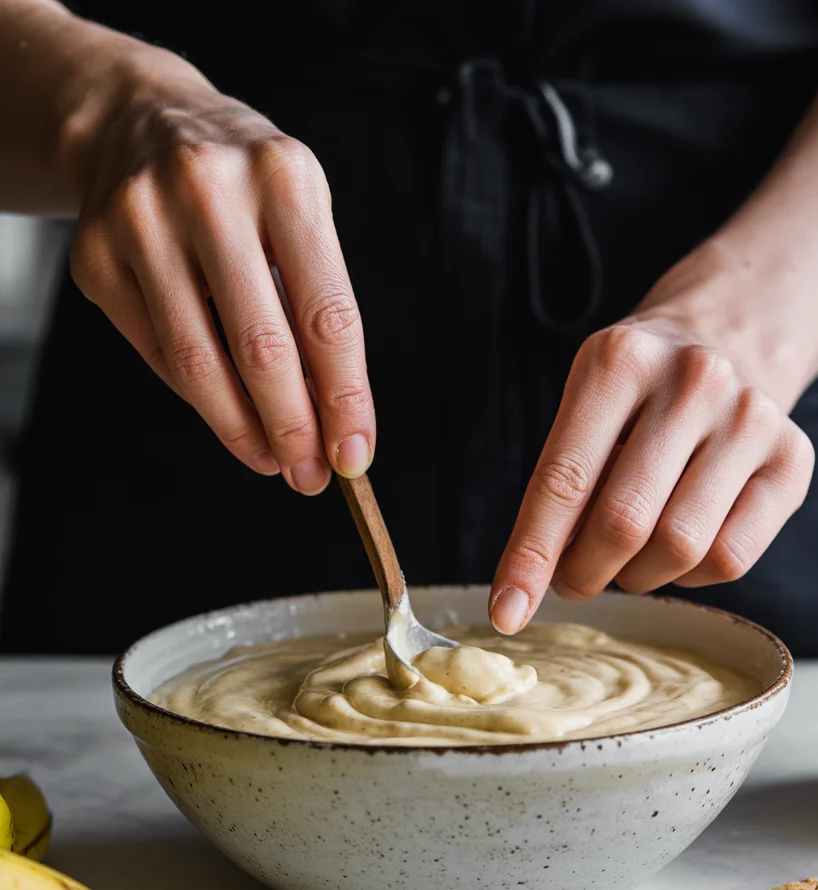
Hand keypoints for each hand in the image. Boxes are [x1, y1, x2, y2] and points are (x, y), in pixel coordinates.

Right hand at [69, 64, 372, 492]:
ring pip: (200, 364)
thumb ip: (316, 306)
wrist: (139, 119)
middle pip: (263, 350)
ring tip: (271, 460)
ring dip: (243, 430)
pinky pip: (158, 354)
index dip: (346, 399)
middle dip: (294, 429)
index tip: (354, 455)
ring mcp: (141, 221)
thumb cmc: (244, 184)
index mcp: (284, 179)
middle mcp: (209, 191)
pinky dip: (198, 398)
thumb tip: (332, 421)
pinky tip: (226, 416)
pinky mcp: (95, 254)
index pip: (328, 317)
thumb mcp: (299, 213)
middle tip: (310, 475)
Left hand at [490, 315, 814, 633]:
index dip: (531, 555)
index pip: (564, 480)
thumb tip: (531, 583)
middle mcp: (694, 381)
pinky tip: (678, 547)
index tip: (507, 610)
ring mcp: (752, 418)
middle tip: (572, 579)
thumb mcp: (584, 408)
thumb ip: (560, 486)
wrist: (727, 337)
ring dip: (637, 577)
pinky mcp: (793, 459)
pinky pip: (731, 558)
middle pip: (624, 523)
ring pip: (681, 549)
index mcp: (620, 361)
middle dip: (584, 573)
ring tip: (625, 557)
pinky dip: (690, 574)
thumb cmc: (638, 391)